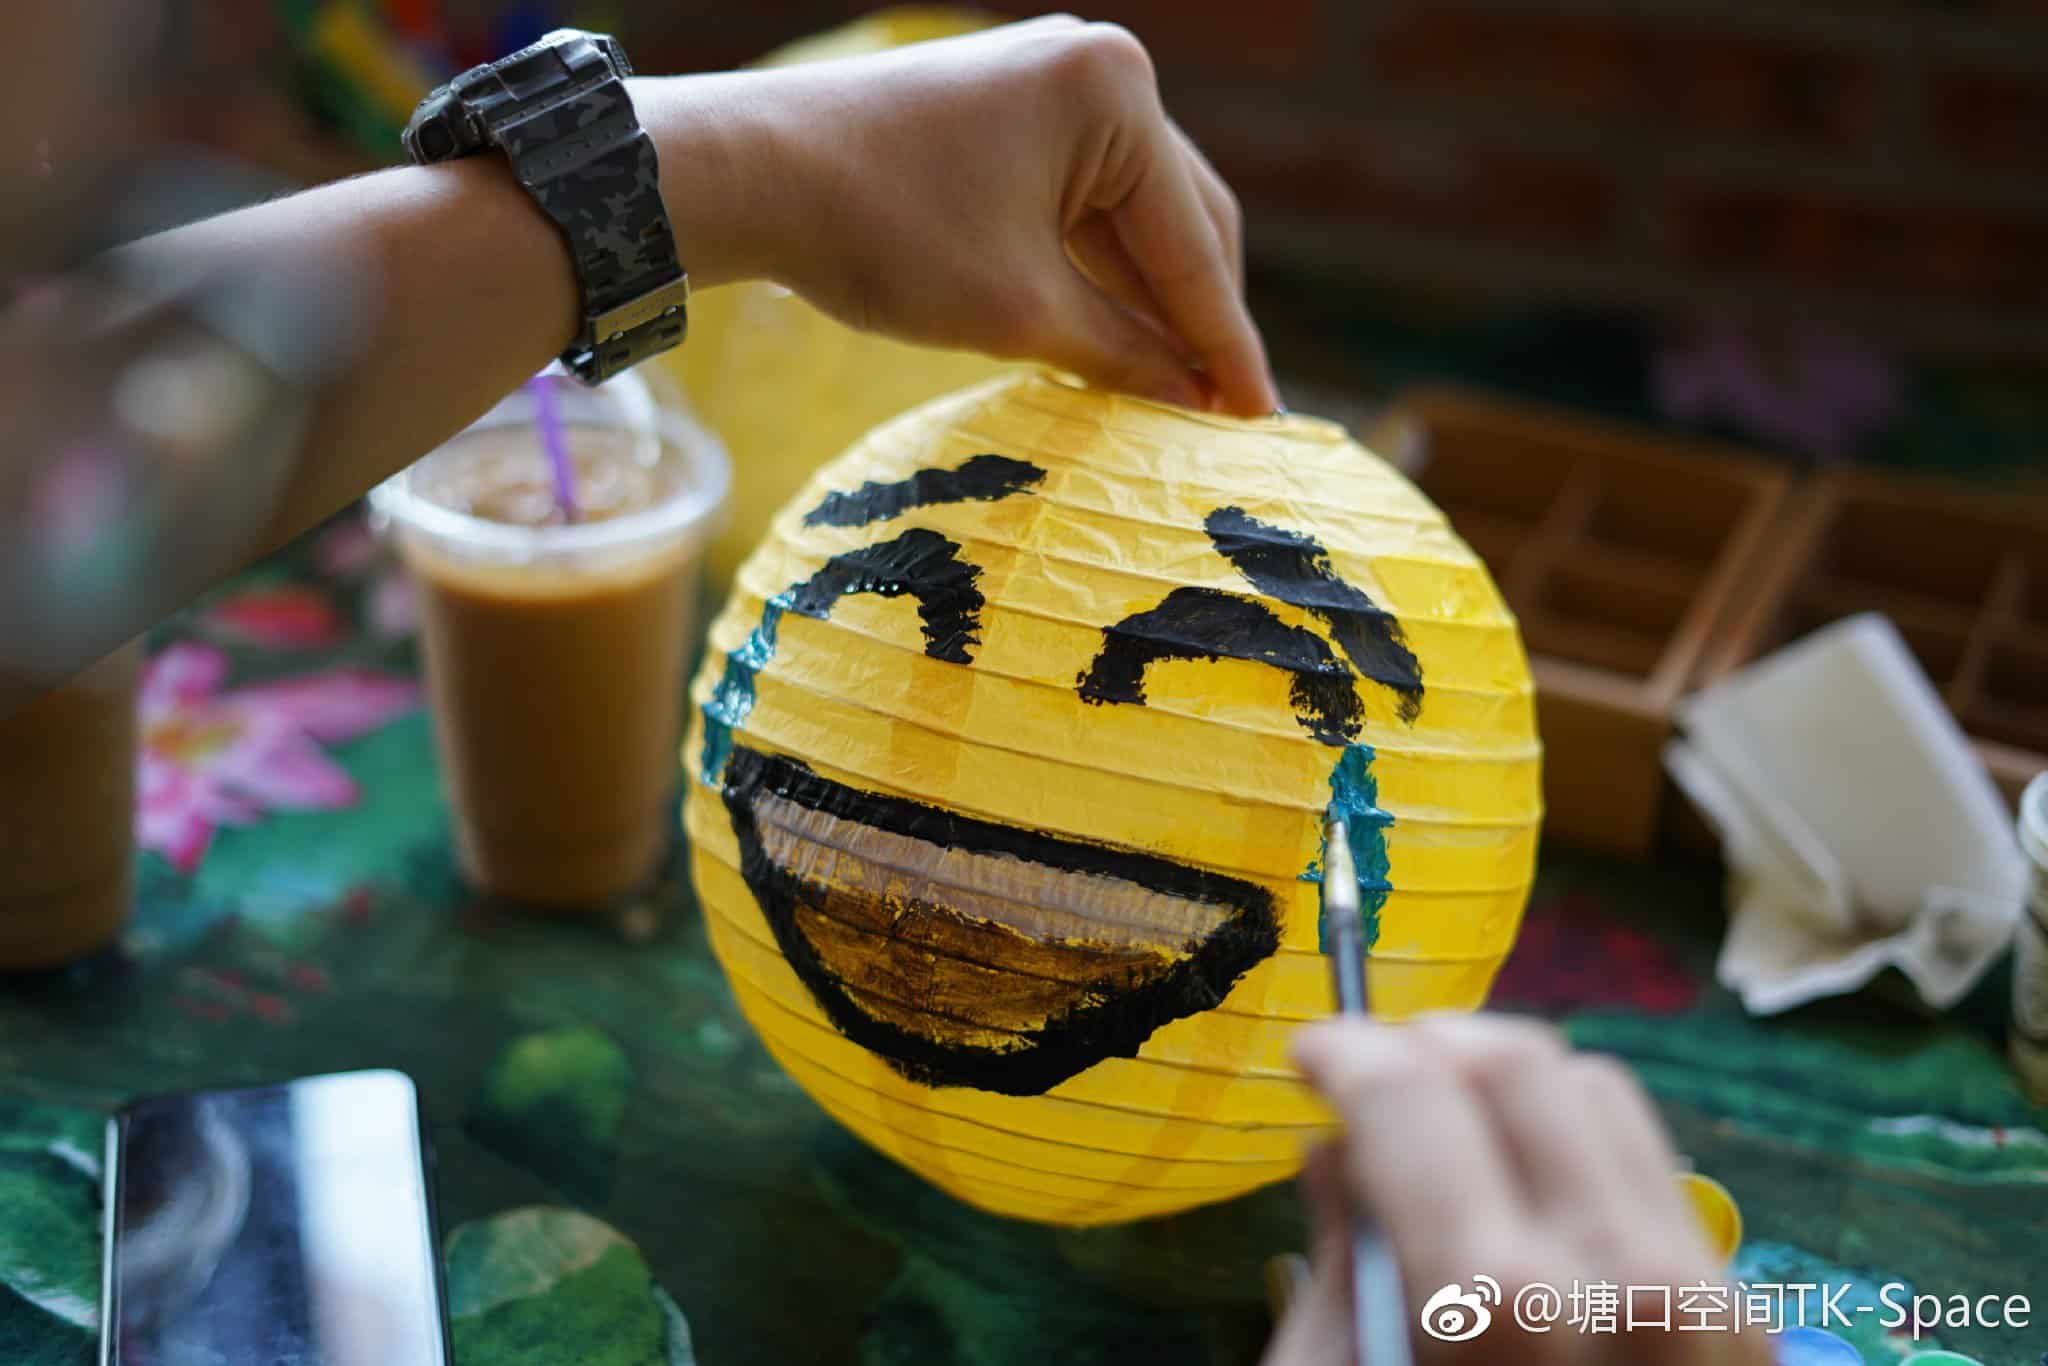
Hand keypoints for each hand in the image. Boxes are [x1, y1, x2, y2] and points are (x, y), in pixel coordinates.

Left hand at [644, 17, 1275, 415]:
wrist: (749, 175)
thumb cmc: (885, 233)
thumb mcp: (1019, 311)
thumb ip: (1122, 356)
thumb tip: (1194, 402)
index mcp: (1116, 96)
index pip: (1192, 244)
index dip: (1226, 346)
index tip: (1258, 423)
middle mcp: (1097, 73)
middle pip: (1181, 221)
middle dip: (1197, 321)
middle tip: (1221, 416)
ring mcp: (1049, 89)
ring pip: (1130, 220)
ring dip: (1149, 305)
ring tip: (1173, 395)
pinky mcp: (1007, 119)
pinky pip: (1080, 209)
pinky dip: (1097, 277)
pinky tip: (1113, 345)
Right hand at [1269, 1015, 1769, 1365]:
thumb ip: (1342, 1266)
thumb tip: (1331, 1148)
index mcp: (1496, 1295)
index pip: (1413, 1092)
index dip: (1346, 1049)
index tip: (1311, 1052)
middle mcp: (1616, 1270)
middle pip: (1518, 1061)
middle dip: (1427, 1045)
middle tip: (1372, 1076)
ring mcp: (1698, 1290)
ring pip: (1596, 1088)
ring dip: (1508, 1085)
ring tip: (1450, 1130)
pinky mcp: (1742, 1314)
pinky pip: (1650, 1165)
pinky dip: (1575, 1144)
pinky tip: (1526, 1194)